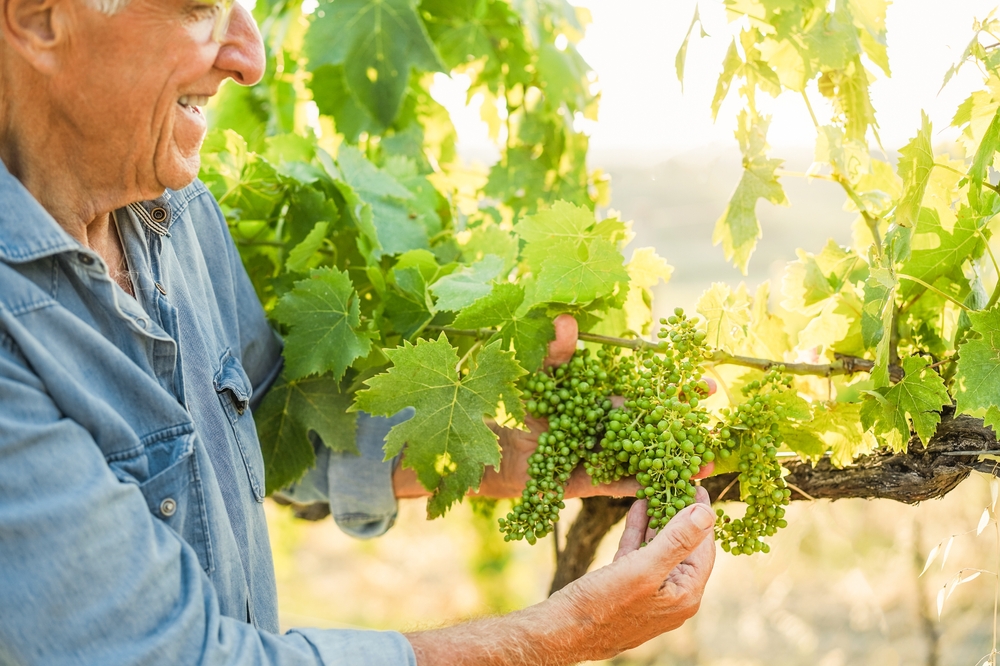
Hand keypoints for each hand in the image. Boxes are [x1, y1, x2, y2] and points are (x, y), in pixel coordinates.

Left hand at [477, 314, 715, 498]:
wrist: (500, 447)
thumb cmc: (523, 406)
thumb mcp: (540, 374)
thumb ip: (556, 352)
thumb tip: (566, 320)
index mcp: (608, 403)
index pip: (648, 394)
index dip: (676, 389)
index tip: (705, 383)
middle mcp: (613, 430)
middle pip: (656, 428)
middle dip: (687, 426)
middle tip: (718, 427)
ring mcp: (606, 458)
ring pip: (648, 460)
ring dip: (676, 462)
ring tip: (709, 464)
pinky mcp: (594, 484)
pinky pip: (625, 485)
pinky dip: (648, 485)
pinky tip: (673, 487)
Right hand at [548, 487, 715, 659]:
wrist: (560, 631)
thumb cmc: (602, 605)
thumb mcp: (643, 569)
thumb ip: (677, 541)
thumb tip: (706, 513)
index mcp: (684, 595)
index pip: (703, 548)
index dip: (701, 516)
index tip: (696, 485)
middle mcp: (671, 596)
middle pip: (683, 547)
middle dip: (678, 514)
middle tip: (675, 482)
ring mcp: (649, 593)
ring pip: (659, 549)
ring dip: (658, 520)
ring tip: (657, 489)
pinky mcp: (626, 588)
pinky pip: (639, 555)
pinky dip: (639, 532)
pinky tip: (637, 507)